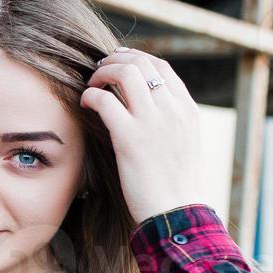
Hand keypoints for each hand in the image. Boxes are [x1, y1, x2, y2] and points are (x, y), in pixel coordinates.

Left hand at [80, 46, 210, 226]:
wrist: (177, 213)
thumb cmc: (176, 186)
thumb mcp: (184, 145)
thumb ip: (171, 122)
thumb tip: (148, 109)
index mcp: (187, 110)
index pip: (162, 66)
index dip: (136, 58)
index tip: (119, 62)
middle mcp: (172, 109)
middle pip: (142, 62)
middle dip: (116, 60)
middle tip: (99, 70)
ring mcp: (152, 121)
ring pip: (124, 72)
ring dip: (102, 73)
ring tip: (91, 84)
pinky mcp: (129, 137)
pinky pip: (104, 100)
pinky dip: (90, 95)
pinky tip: (85, 103)